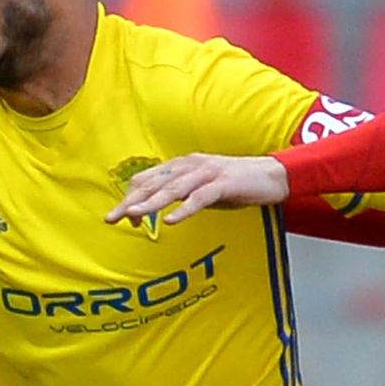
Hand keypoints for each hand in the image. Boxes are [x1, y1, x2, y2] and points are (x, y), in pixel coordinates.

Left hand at [106, 153, 289, 225]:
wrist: (271, 176)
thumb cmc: (235, 184)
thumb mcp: (201, 188)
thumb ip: (180, 195)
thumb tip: (155, 210)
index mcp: (183, 165)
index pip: (149, 178)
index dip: (132, 196)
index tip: (121, 215)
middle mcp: (191, 165)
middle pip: (155, 183)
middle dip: (132, 201)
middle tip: (113, 217)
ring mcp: (208, 173)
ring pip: (173, 189)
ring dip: (151, 204)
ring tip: (134, 215)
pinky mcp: (224, 184)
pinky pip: (200, 198)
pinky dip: (184, 209)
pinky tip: (170, 221)